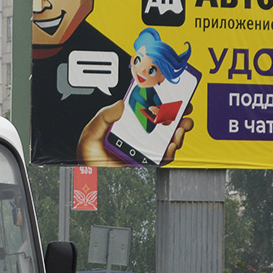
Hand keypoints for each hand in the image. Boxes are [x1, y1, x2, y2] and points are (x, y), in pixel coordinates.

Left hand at [77, 101, 193, 165]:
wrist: (88, 179)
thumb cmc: (88, 156)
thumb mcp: (91, 132)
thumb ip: (104, 117)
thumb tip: (120, 103)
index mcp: (126, 124)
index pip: (146, 109)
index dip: (160, 101)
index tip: (171, 93)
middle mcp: (138, 136)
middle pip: (163, 123)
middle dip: (177, 114)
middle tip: (184, 109)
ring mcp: (144, 149)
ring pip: (168, 138)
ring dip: (178, 131)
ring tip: (179, 127)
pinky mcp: (147, 163)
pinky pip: (164, 157)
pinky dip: (171, 150)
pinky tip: (171, 144)